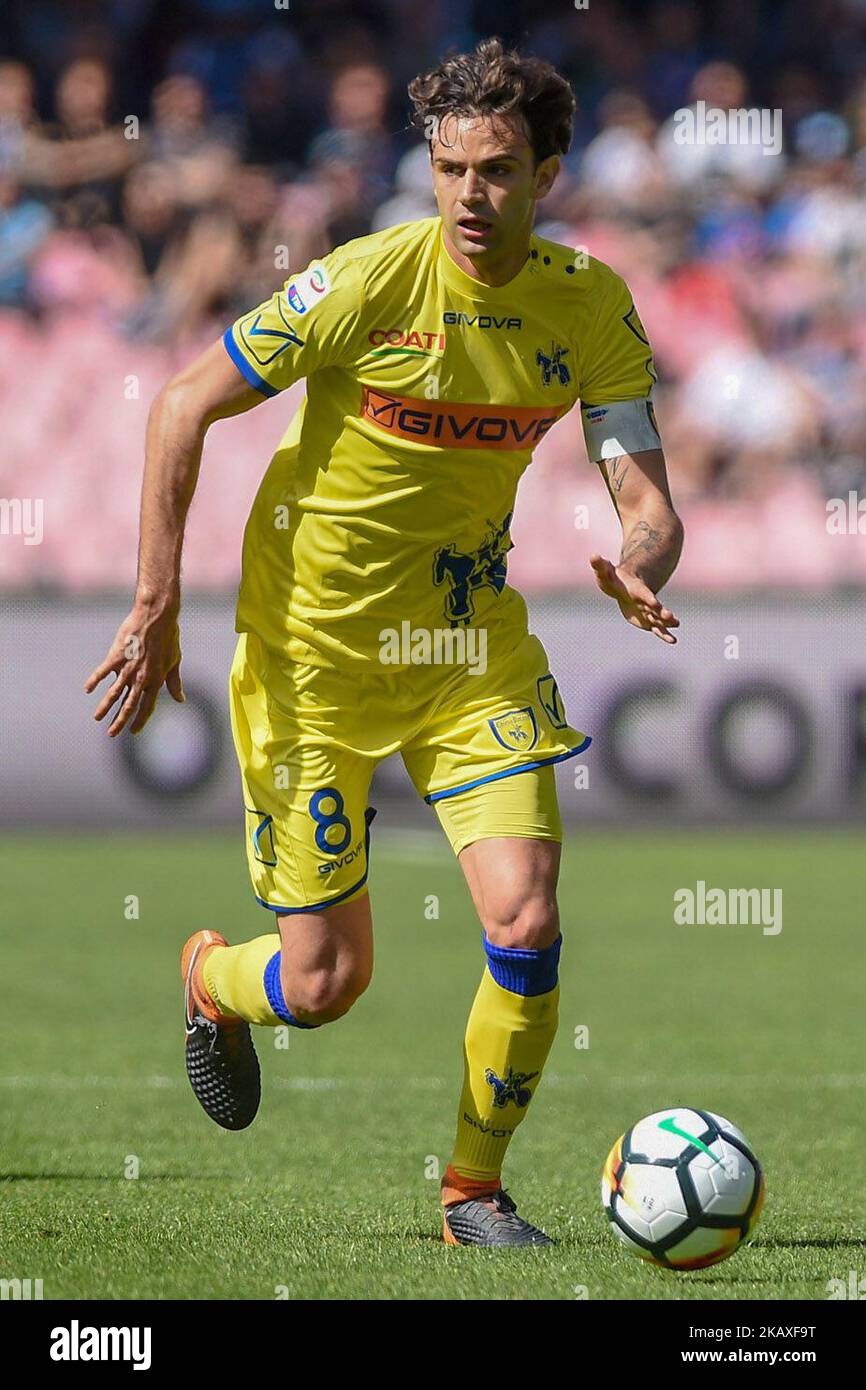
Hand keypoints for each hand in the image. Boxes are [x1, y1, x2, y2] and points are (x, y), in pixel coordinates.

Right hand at [85, 599, 184, 735]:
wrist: (157, 615)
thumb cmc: (168, 637)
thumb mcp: (174, 661)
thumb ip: (174, 682)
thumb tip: (180, 699)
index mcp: (156, 680)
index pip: (147, 707)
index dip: (140, 721)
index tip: (133, 731)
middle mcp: (141, 678)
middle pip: (128, 706)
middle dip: (119, 721)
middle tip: (111, 734)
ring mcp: (127, 668)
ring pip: (113, 693)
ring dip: (105, 707)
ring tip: (97, 718)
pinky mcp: (116, 656)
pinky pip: (102, 672)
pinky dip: (94, 681)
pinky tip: (87, 689)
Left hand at [590, 554, 679, 643]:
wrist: (625, 588)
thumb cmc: (614, 580)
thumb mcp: (605, 572)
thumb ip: (601, 566)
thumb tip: (593, 556)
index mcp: (637, 590)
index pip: (644, 594)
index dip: (648, 598)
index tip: (655, 603)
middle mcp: (646, 601)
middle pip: (655, 607)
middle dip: (662, 612)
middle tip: (670, 617)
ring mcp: (649, 611)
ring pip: (659, 619)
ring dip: (667, 623)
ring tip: (676, 626)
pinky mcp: (648, 621)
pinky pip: (658, 629)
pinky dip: (664, 635)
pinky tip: (673, 641)